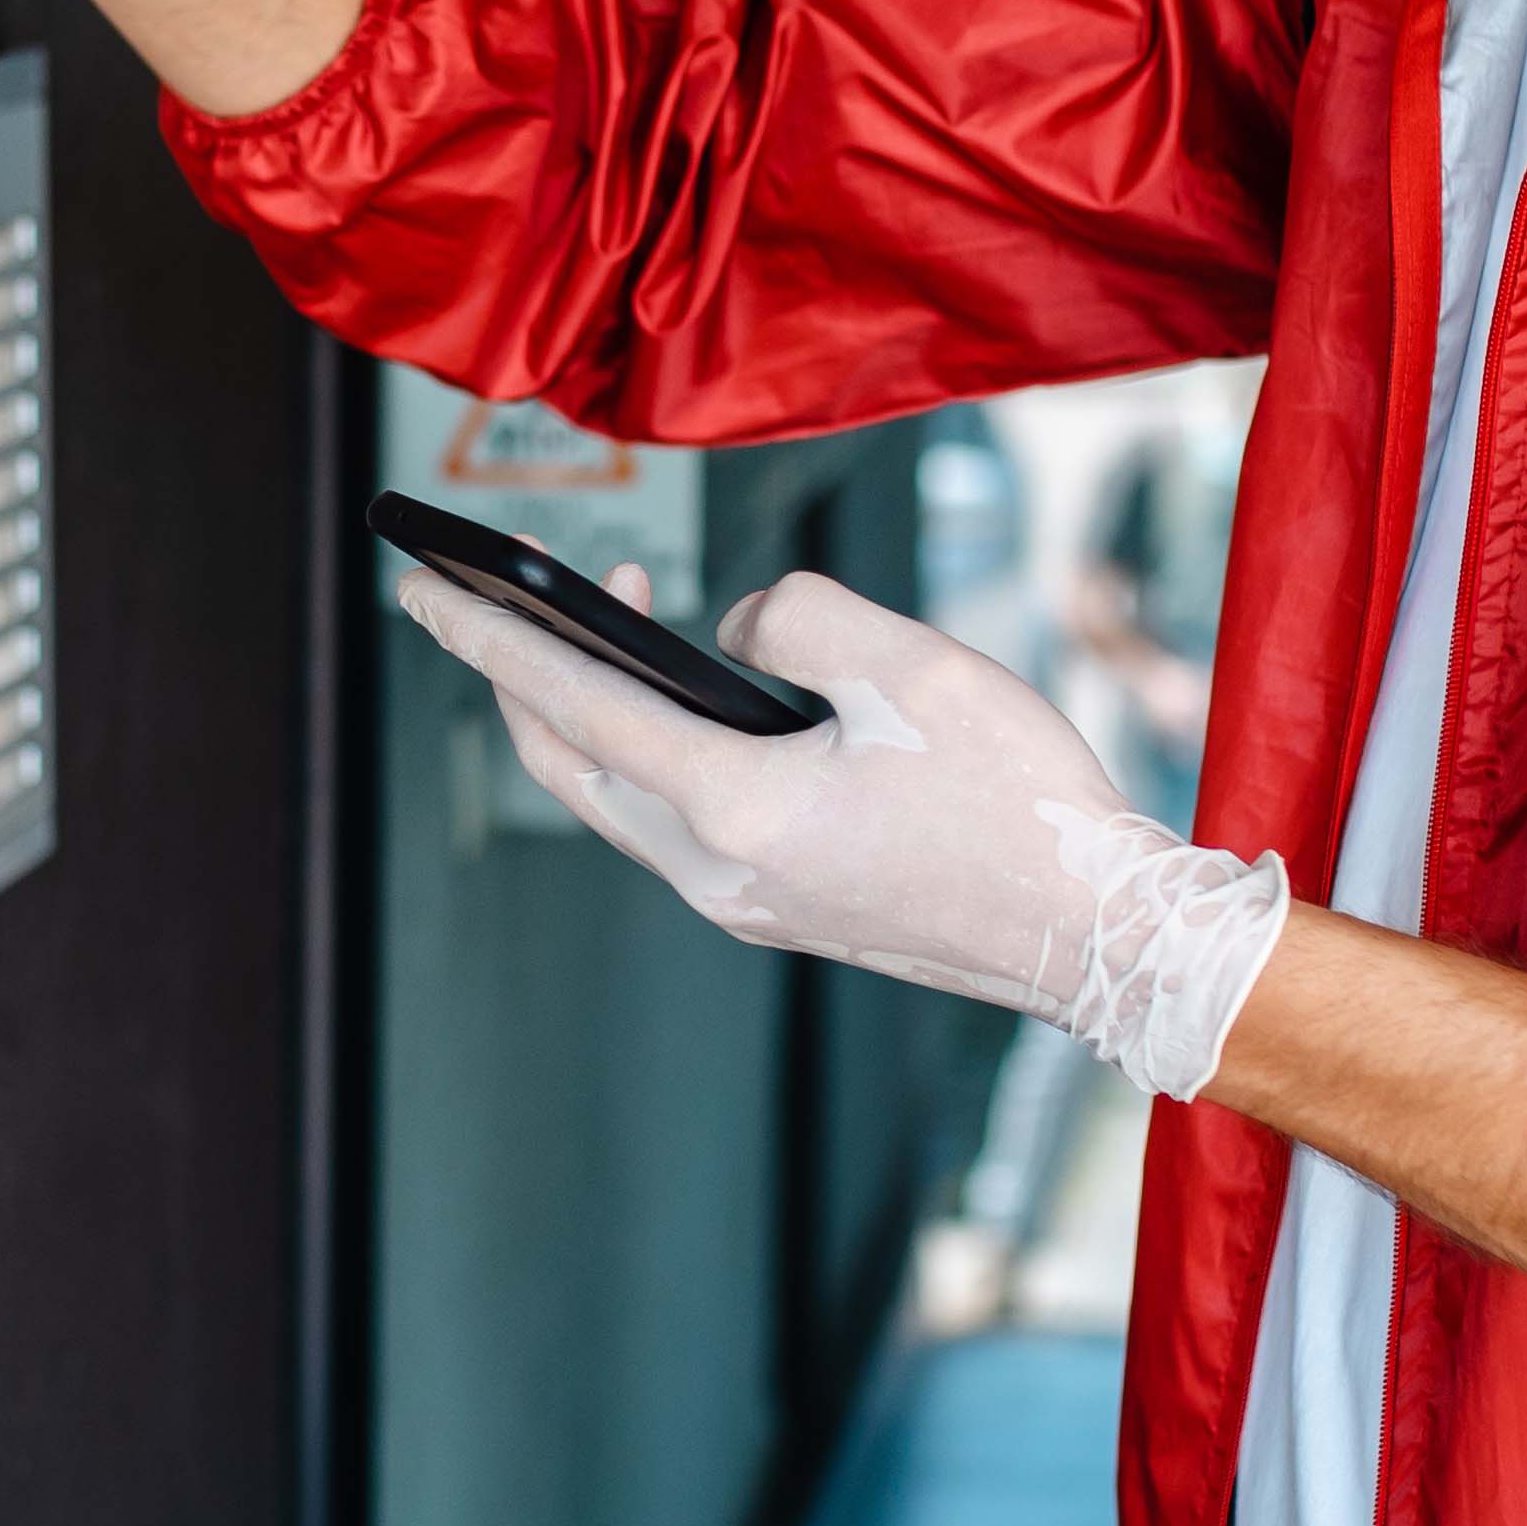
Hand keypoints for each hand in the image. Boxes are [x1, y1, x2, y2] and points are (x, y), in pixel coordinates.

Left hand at [394, 563, 1293, 1100]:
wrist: (1101, 936)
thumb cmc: (1025, 807)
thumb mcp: (913, 665)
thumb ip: (797, 617)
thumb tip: (736, 630)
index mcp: (738, 812)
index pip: (577, 707)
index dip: (492, 637)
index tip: (425, 589)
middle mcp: (721, 874)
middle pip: (572, 766)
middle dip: (521, 677)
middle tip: (494, 599)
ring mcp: (749, 904)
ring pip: (621, 801)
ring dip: (596, 714)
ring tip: (610, 627)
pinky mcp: (785, 911)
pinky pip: (678, 824)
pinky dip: (655, 755)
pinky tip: (691, 705)